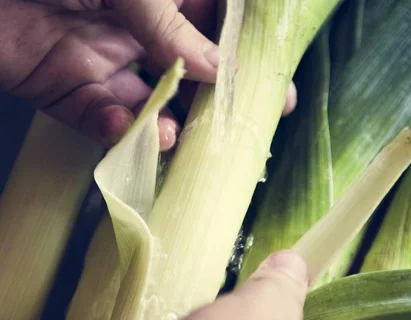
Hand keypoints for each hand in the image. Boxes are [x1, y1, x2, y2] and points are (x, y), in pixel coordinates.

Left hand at [0, 0, 296, 150]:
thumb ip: (169, 24)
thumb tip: (217, 69)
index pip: (215, 22)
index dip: (245, 52)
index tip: (274, 81)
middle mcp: (136, 24)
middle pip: (191, 68)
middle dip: (218, 99)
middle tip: (243, 126)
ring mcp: (102, 56)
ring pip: (151, 100)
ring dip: (169, 122)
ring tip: (179, 135)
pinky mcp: (65, 87)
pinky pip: (99, 117)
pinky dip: (117, 130)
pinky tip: (129, 130)